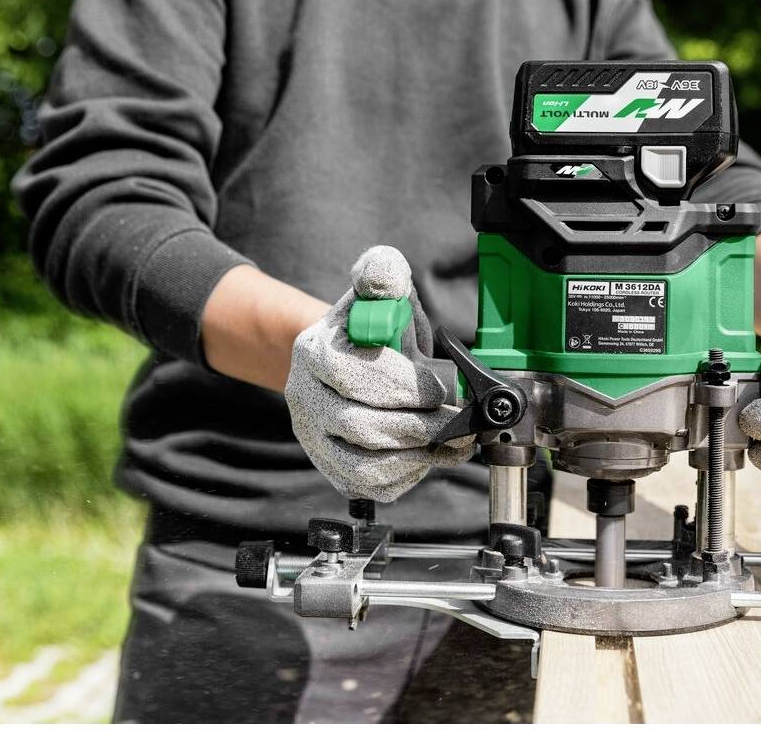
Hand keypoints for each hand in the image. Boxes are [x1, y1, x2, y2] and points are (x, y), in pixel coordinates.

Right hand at [284, 246, 474, 500]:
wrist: (353, 361)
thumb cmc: (372, 330)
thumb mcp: (378, 295)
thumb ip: (381, 277)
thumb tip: (384, 273)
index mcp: (313, 353)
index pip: (350, 376)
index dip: (402, 385)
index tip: (440, 386)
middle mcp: (304, 400)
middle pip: (359, 425)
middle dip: (418, 424)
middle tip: (456, 419)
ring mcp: (315, 440)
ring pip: (363, 464)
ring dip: (416, 454)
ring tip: (451, 439)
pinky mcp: (333, 469)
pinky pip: (369, 486)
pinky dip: (408, 475)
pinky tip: (431, 455)